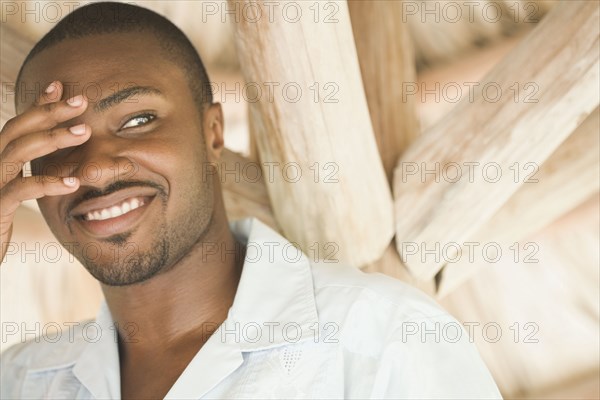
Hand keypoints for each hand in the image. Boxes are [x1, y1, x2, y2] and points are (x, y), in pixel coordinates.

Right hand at [0, 81, 90, 261]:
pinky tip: (74, 182)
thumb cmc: (0, 223)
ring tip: (85, 132)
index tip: (62, 87)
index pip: (18, 126)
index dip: (38, 105)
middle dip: (49, 112)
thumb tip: (67, 165)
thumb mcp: (17, 194)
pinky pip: (20, 190)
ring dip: (53, 138)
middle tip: (81, 101)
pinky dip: (48, 183)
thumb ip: (33, 175)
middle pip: (16, 129)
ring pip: (17, 151)